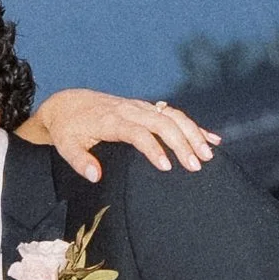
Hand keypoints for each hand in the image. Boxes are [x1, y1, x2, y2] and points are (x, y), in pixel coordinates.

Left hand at [23, 91, 218, 182]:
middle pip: (162, 123)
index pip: (137, 132)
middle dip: (182, 142)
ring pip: (172, 116)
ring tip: (209, 155)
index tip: (166, 166)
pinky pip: (174, 114)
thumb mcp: (66, 146)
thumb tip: (95, 175)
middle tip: (196, 165)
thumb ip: (80, 161)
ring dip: (193, 133)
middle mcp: (129, 110)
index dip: (153, 148)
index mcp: (111, 120)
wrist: (69, 104)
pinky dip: (194, 126)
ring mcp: (140, 107)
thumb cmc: (68, 129)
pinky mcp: (146, 108)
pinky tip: (212, 139)